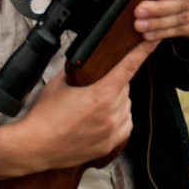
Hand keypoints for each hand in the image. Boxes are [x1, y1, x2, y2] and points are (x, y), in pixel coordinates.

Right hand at [0, 40, 156, 177]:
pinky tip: (102, 118)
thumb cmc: (45, 115)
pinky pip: (126, 123)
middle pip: (124, 87)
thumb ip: (78, 69)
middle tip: (92, 88)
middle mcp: (112, 113)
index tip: (153, 40)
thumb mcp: (59, 82)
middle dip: (113, 82)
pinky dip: (119, 117)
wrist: (35, 147)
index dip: (143, 51)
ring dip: (116, 101)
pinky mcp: (110, 145)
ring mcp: (112, 131)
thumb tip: (88, 60)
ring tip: (92, 106)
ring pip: (126, 105)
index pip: (129, 67)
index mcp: (101, 95)